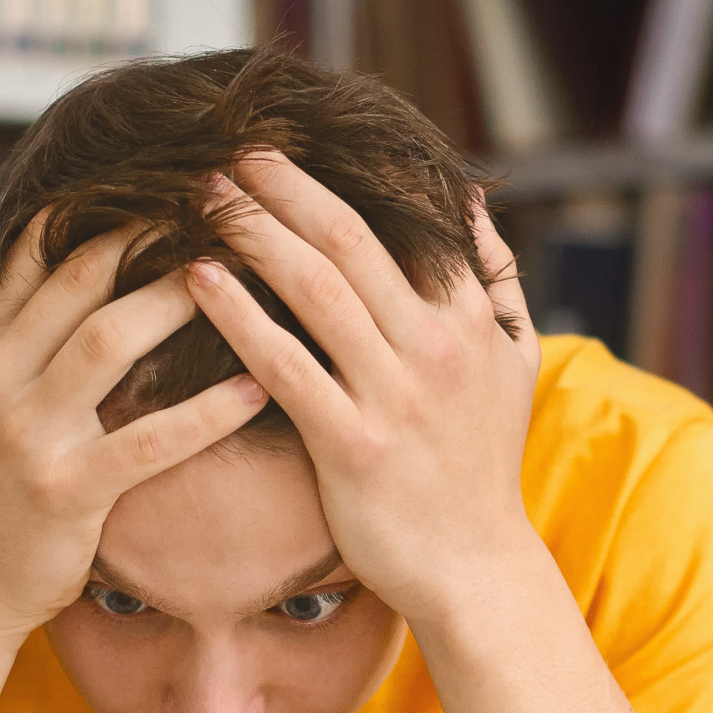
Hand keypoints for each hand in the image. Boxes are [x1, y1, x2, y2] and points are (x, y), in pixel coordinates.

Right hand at [0, 201, 269, 647]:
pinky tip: (257, 387)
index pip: (38, 246)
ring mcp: (27, 433)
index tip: (170, 173)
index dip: (103, 202)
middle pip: (81, 279)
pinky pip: (148, 441)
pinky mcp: (67, 492)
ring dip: (180, 301)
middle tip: (223, 204)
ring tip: (246, 270)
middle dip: (154, 235)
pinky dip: (206, 413)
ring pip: (111, 342)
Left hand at [183, 154, 544, 629]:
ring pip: (315, 291)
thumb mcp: (514, 360)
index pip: (400, 222)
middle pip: (348, 241)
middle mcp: (434, 347)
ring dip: (254, 236)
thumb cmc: (481, 463)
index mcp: (466, 318)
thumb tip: (470, 198)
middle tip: (225, 151)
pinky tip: (198, 281)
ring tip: (202, 199)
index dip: (336, 178)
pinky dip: (241, 317)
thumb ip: (494, 276)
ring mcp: (394, 396)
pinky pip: (286, 367)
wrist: (472, 567)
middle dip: (282, 189)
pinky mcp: (353, 447)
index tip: (282, 145)